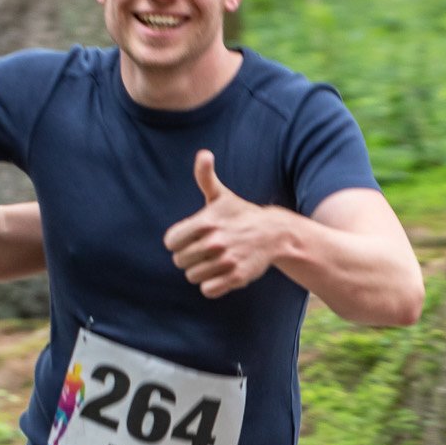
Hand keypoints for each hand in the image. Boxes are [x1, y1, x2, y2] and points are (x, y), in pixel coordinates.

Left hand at [162, 151, 281, 297]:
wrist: (274, 234)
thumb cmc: (240, 215)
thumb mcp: (221, 196)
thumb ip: (206, 177)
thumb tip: (204, 154)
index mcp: (205, 222)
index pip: (171, 242)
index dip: (178, 242)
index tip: (191, 238)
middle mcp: (214, 242)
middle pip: (179, 261)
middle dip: (190, 257)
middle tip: (206, 249)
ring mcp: (226, 261)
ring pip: (192, 276)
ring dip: (201, 271)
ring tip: (215, 260)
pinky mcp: (236, 277)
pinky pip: (208, 290)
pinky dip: (212, 285)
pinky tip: (222, 273)